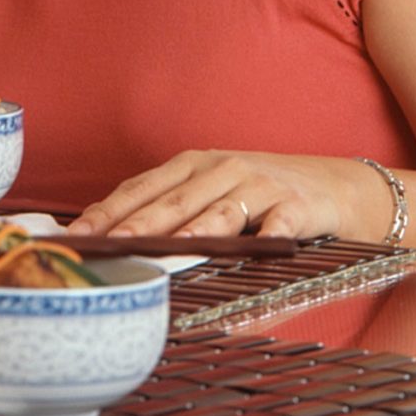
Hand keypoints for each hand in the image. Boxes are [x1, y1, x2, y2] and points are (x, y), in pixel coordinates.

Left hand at [68, 149, 388, 241]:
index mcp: (192, 166)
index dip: (107, 210)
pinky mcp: (297, 204)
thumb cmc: (262, 197)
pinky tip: (258, 247)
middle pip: (172, 201)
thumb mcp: (212, 196)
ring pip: (219, 211)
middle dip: (136, 224)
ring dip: (193, 229)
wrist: (338, 189)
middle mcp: (221, 169)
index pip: (140, 188)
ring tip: (169, 248)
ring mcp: (260, 184)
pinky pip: (280, 222)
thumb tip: (112, 238)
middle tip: (108, 246)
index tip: (77, 234)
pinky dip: (269, 234)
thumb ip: (170, 212)